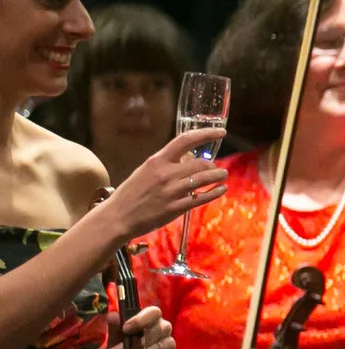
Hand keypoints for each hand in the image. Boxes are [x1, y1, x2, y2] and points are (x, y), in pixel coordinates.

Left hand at [88, 304, 174, 348]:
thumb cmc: (120, 347)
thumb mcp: (114, 338)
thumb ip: (115, 327)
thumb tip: (113, 315)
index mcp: (151, 318)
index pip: (154, 313)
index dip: (141, 320)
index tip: (125, 329)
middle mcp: (164, 329)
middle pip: (155, 332)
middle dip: (131, 346)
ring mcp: (169, 344)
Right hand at [96, 129, 225, 243]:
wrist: (118, 216)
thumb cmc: (131, 193)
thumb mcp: (145, 171)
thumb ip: (165, 164)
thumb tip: (187, 158)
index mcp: (157, 161)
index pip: (185, 140)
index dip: (206, 134)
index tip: (221, 132)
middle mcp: (166, 173)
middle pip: (200, 163)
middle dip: (212, 165)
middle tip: (216, 168)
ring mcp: (172, 191)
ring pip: (205, 178)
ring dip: (219, 175)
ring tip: (223, 175)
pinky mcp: (177, 207)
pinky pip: (203, 197)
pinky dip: (216, 192)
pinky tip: (222, 189)